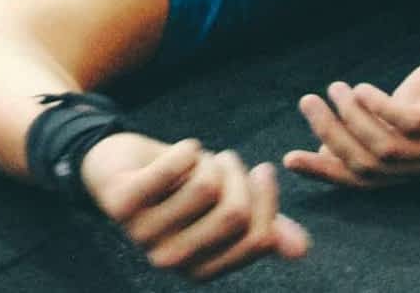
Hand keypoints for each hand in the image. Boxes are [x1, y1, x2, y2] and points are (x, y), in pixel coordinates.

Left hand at [81, 131, 309, 281]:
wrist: (117, 166)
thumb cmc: (178, 187)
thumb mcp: (224, 206)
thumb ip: (262, 225)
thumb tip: (302, 250)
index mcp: (201, 270)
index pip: (257, 238)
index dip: (268, 200)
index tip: (263, 172)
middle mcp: (171, 260)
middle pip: (235, 214)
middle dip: (240, 176)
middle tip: (228, 161)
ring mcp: (143, 234)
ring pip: (207, 187)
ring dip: (212, 161)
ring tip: (200, 159)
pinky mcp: (122, 203)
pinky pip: (173, 169)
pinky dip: (187, 150)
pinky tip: (185, 149)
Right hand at [282, 35, 419, 188]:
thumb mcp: (401, 109)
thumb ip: (371, 130)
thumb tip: (326, 149)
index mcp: (417, 167)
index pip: (364, 181)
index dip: (325, 172)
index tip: (289, 159)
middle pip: (370, 165)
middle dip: (331, 135)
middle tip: (307, 102)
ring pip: (386, 148)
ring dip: (351, 117)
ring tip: (335, 88)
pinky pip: (411, 124)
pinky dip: (379, 108)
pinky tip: (361, 88)